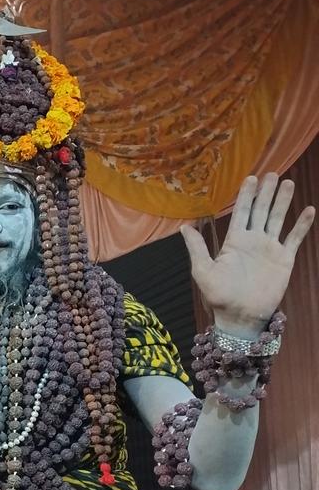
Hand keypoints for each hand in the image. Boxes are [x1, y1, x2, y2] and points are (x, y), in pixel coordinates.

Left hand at [182, 174, 313, 335]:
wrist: (240, 316)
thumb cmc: (218, 296)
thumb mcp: (203, 271)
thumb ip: (197, 248)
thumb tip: (184, 227)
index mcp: (234, 241)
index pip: (241, 212)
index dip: (245, 195)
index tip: (250, 178)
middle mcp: (253, 241)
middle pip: (261, 211)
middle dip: (266, 192)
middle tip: (272, 173)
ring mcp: (269, 249)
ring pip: (278, 219)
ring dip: (283, 202)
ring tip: (288, 183)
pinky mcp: (284, 259)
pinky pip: (294, 238)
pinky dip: (302, 225)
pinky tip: (308, 210)